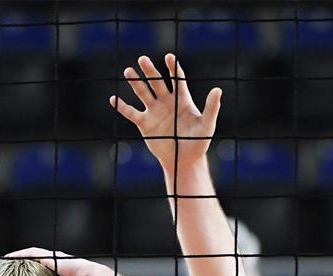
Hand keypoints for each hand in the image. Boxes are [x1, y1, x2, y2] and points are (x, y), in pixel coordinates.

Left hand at [2, 247, 106, 275]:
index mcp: (58, 270)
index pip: (38, 270)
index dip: (27, 273)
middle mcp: (54, 261)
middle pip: (32, 261)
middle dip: (19, 264)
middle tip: (6, 269)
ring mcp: (52, 257)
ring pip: (29, 255)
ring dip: (16, 258)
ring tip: (3, 261)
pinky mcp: (50, 256)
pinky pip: (30, 253)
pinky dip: (19, 255)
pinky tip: (9, 257)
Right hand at [111, 53, 221, 174]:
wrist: (183, 161)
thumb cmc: (198, 143)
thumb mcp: (207, 125)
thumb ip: (211, 107)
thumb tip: (218, 90)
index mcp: (182, 99)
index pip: (177, 79)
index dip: (173, 68)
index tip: (169, 57)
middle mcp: (166, 102)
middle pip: (157, 82)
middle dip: (150, 71)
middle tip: (143, 59)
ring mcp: (154, 111)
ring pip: (143, 93)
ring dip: (135, 82)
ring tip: (128, 72)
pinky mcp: (144, 123)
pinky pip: (131, 113)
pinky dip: (122, 107)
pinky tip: (114, 99)